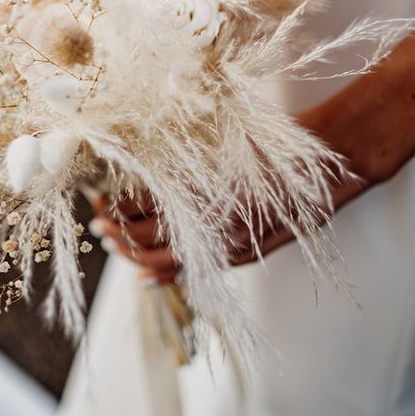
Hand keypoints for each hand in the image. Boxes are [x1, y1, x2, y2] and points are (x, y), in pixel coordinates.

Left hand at [87, 9, 414, 279]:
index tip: (96, 196)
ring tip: (108, 243)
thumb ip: (177, 155)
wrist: (320, 163)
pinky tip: (143, 277)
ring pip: (162, 258)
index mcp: (196, 190)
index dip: (111, 204)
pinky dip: (163, 275)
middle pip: (142, 235)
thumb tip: (132, 158)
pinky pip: (193, 272)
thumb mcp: (216, 138)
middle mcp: (207, 222)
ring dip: (129, 253)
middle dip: (113, 229)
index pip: (137, 206)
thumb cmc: (268, 142)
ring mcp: (223, 243)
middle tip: (94, 221)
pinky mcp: (241, 253)